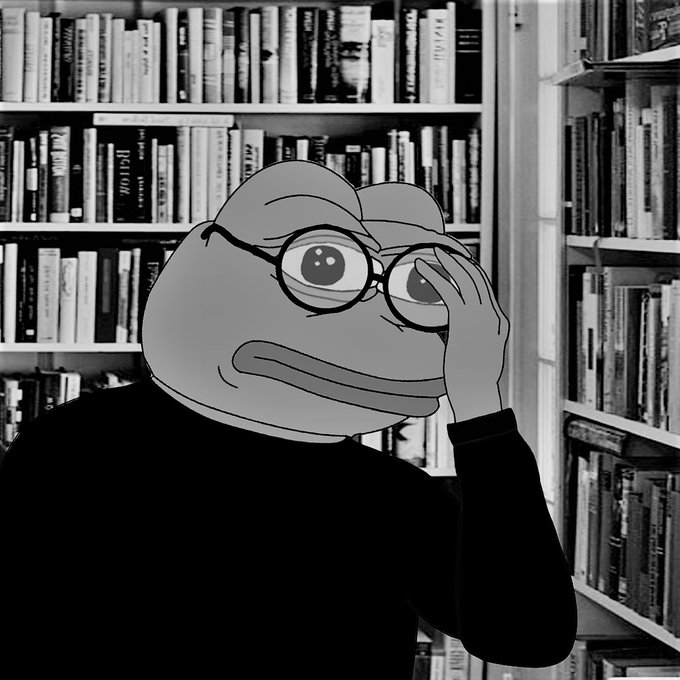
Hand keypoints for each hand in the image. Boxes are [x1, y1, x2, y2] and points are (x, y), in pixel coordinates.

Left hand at [415, 250, 509, 421]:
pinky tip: (422, 267)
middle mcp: (493, 316)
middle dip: (461, 262)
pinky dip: (434, 276)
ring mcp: (481, 317)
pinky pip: (448, 291)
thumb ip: (465, 341)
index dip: (472, 273)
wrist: (478, 395)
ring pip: (465, 279)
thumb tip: (447, 333)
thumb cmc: (473, 383)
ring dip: (448, 262)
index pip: (486, 290)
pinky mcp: (464, 321)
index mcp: (498, 323)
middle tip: (445, 250)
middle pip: (478, 279)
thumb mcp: (474, 357)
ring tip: (433, 251)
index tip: (458, 263)